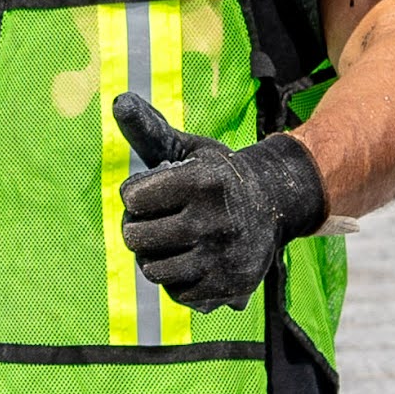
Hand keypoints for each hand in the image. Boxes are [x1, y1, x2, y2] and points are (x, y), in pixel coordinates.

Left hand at [111, 91, 330, 314]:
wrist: (275, 203)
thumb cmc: (217, 175)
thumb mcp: (188, 149)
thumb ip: (149, 128)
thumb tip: (118, 100)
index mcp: (203, 181)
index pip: (131, 198)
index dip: (135, 196)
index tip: (152, 193)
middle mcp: (215, 219)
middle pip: (136, 238)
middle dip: (137, 228)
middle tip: (155, 221)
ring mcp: (223, 256)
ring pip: (152, 270)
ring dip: (153, 257)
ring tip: (170, 242)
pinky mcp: (229, 286)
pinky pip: (176, 293)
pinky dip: (176, 280)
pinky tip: (192, 260)